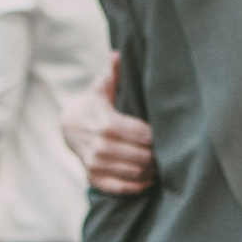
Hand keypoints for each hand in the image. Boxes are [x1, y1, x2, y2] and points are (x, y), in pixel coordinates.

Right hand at [62, 56, 157, 195]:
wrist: (68, 126)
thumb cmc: (94, 105)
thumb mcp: (101, 89)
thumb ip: (112, 74)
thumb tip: (118, 54)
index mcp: (107, 124)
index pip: (144, 136)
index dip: (160, 137)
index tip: (171, 134)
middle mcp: (101, 147)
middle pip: (143, 157)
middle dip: (160, 155)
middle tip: (173, 151)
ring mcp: (96, 165)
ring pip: (136, 173)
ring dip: (153, 170)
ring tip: (164, 164)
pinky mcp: (95, 178)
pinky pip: (123, 188)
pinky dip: (140, 185)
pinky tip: (150, 177)